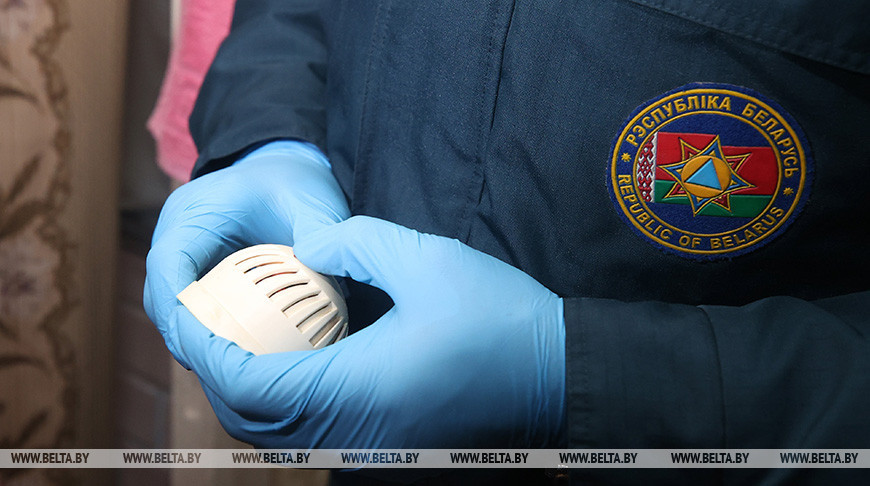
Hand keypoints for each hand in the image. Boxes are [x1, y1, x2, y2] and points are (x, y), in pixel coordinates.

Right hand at [144, 141, 348, 367]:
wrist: (286, 170)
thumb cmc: (295, 182)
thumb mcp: (313, 200)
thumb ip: (320, 232)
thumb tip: (327, 272)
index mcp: (194, 213)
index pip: (167, 263)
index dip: (176, 308)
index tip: (197, 345)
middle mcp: (178, 236)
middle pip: (162, 296)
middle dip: (183, 337)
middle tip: (218, 375)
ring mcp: (185, 258)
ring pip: (174, 310)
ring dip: (196, 342)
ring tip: (228, 379)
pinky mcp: (199, 275)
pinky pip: (196, 311)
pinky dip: (212, 335)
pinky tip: (241, 363)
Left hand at [173, 216, 565, 447]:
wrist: (553, 373)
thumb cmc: (498, 318)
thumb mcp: (425, 258)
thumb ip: (352, 242)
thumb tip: (303, 249)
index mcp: (358, 390)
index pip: (248, 384)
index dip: (205, 346)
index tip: (184, 305)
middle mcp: (352, 432)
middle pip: (249, 418)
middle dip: (213, 367)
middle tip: (201, 315)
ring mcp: (366, 446)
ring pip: (274, 432)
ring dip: (242, 386)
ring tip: (233, 332)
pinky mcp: (379, 444)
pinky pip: (306, 431)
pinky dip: (277, 399)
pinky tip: (283, 355)